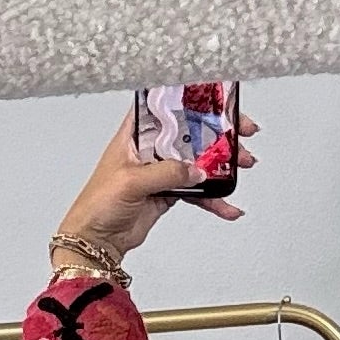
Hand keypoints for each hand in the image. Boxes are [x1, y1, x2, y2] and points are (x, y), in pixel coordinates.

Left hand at [54, 112, 258, 260]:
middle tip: (242, 134)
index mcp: (136, 133)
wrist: (97, 239)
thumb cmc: (99, 203)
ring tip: (242, 167)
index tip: (217, 100)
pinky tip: (227, 206)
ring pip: (198, 162)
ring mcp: (161, 171)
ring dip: (221, 166)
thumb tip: (197, 171)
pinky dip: (214, 200)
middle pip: (190, 133)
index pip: (166, 106)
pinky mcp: (169, 193)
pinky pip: (198, 193)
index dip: (191, 99)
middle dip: (218, 132)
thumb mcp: (132, 181)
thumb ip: (166, 173)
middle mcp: (150, 148)